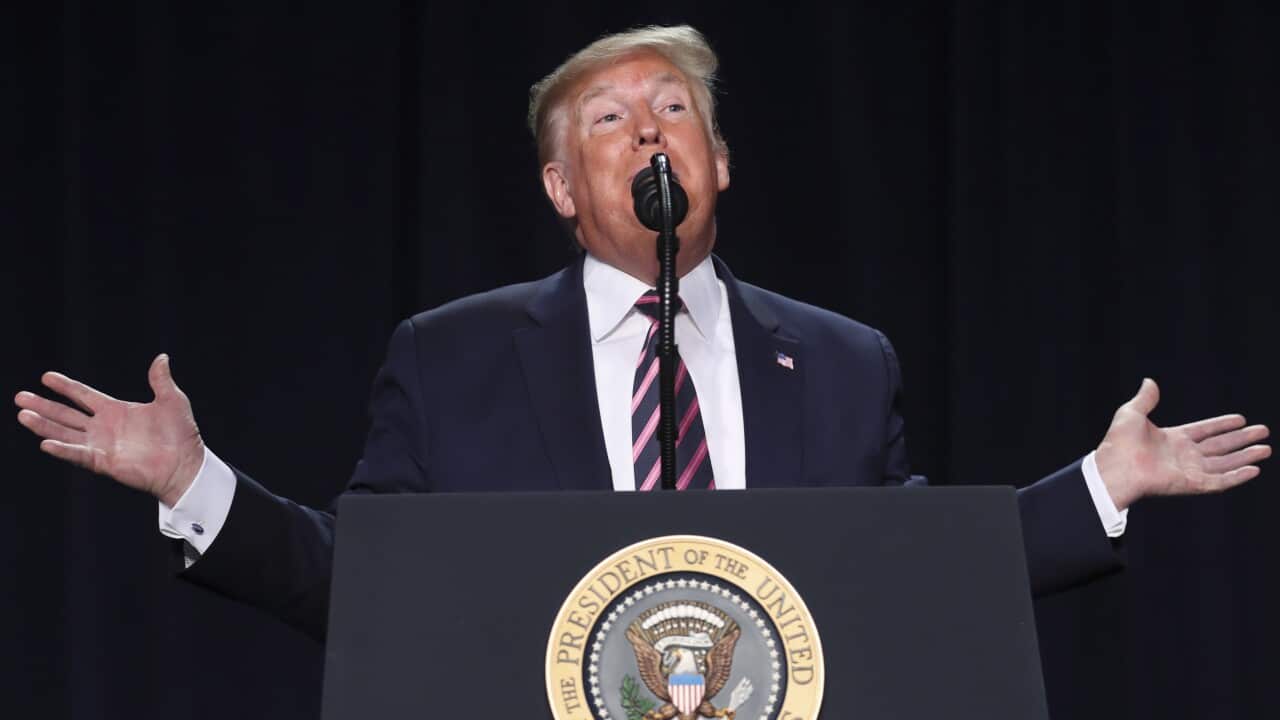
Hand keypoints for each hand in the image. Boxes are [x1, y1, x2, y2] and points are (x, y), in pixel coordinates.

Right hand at [15, 354, 204, 506]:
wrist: (187, 463)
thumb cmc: (181, 434)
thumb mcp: (172, 400)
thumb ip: (161, 380)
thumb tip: (162, 357)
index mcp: (116, 410)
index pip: (83, 395)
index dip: (65, 386)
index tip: (45, 377)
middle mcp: (103, 427)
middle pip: (66, 414)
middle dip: (43, 405)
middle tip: (19, 397)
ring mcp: (101, 445)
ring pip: (65, 433)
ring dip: (44, 425)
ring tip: (23, 415)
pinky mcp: (104, 462)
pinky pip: (79, 454)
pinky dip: (62, 449)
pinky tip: (45, 442)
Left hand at [1095, 378, 1270, 509]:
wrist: (1114, 467)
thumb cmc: (1118, 443)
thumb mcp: (1131, 413)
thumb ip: (1145, 399)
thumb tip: (1149, 381)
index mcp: (1172, 439)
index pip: (1204, 431)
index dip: (1222, 425)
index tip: (1240, 420)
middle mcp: (1183, 455)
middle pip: (1220, 446)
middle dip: (1242, 439)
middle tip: (1263, 432)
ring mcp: (1189, 470)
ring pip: (1225, 463)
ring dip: (1245, 456)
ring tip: (1265, 449)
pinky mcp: (1192, 484)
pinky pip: (1220, 481)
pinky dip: (1237, 476)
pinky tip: (1254, 469)